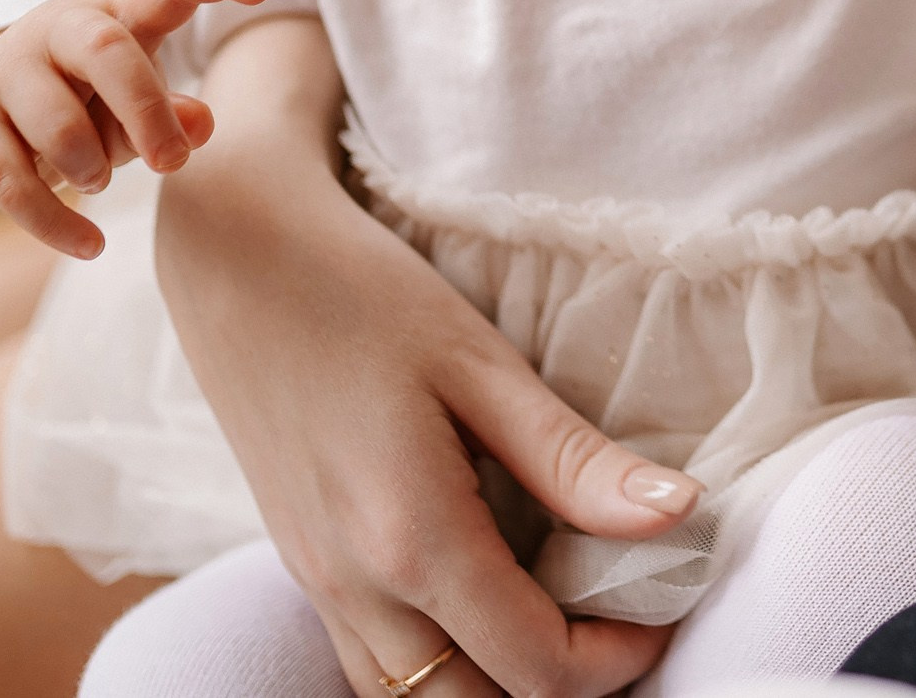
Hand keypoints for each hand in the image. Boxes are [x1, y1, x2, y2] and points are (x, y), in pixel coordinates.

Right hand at [0, 0, 275, 256]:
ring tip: (100, 178)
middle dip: (148, 112)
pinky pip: (13, 183)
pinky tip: (92, 244)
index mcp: (117, 12)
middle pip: (109, 53)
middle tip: (173, 162)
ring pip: (59, 126)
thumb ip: (172, 110)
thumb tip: (201, 124)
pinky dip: (57, 223)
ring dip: (93, 167)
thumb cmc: (90, 94)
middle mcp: (58, 29)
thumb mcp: (140, 96)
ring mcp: (8, 71)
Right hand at [157, 18, 700, 697]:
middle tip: (620, 620)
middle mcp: (357, 586)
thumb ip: (575, 460)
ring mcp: (319, 585)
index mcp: (413, 539)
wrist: (236, 261)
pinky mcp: (303, 567)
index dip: (619, 659)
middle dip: (560, 686)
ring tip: (558, 618)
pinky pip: (374, 665)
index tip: (662, 603)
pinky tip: (481, 605)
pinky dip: (438, 667)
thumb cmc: (364, 296)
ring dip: (493, 685)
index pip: (536, 667)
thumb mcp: (483, 366)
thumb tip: (679, 514)